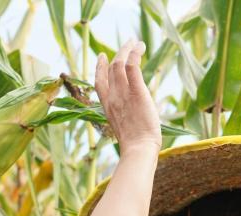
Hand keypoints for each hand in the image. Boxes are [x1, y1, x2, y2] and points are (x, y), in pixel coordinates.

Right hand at [94, 39, 161, 155]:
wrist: (138, 149)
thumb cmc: (136, 145)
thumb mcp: (126, 128)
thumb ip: (128, 116)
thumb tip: (141, 114)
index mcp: (108, 107)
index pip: (99, 83)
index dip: (99, 68)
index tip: (102, 57)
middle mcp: (113, 97)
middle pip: (110, 69)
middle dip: (117, 53)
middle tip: (126, 43)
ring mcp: (123, 94)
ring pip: (120, 63)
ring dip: (127, 49)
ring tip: (135, 42)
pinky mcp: (136, 91)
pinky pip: (132, 66)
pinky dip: (135, 53)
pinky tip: (140, 46)